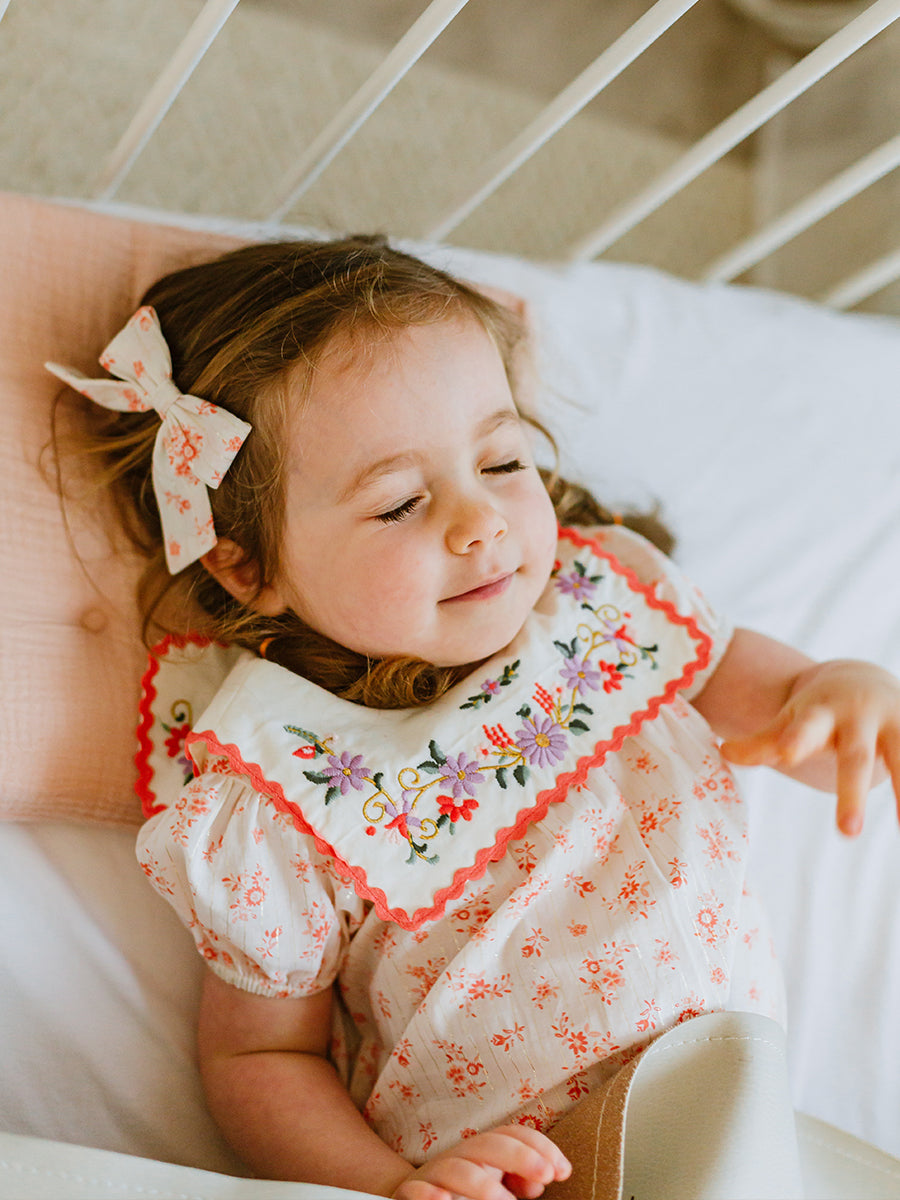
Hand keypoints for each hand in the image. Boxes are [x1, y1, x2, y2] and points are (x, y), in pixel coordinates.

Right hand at [390, 1124, 570, 1199]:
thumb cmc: (464, 1192)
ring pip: (456, 1168)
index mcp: (482, 1151)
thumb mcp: (495, 1184)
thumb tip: (539, 1181)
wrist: (414, 1198)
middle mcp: (459, 1157)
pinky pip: (415, 1190)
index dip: (540, 1147)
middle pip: (488, 1144)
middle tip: (546, 1176)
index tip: (563, 1171)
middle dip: (519, 1155)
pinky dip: (428, 1195)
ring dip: (482, 1184)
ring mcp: (433, 1175)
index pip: (512, 1134)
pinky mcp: (409, 1194)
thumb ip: (519, 1180)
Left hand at [721, 659, 899, 835]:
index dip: (796, 739)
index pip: (806, 727)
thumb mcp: (790, 721)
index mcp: (822, 713)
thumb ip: (762, 741)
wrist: (862, 678)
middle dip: (851, 793)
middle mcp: (861, 718)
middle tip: (847, 833)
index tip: (787, 754)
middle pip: (855, 758)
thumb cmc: (818, 711)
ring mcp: (895, 725)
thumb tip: (724, 753)